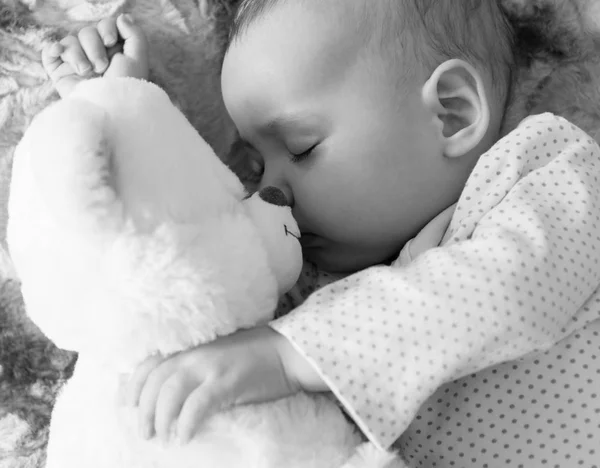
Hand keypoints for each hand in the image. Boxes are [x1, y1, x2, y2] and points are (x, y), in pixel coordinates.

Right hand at [41, 13, 148, 97]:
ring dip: (78, 55)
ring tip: (87, 73)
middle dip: (94, 47)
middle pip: (87, 32)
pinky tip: (59, 53)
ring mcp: (77, 63)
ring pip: (70, 41)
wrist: (108, 110)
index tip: (111, 42)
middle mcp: (94, 55)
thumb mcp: (137, 60)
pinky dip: (52, 49)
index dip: (106, 29)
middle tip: (101, 67)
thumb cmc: (125, 88)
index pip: (104, 26)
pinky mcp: (60, 72)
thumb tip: (121, 17)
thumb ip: (135, 35)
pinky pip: (49, 51)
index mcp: (113, 51)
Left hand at [125, 327, 326, 443]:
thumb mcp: (216, 355)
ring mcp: (211, 365)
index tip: (126, 405)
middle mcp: (195, 353)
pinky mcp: (227, 380)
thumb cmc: (253, 356)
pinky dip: (186, 422)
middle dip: (143, 410)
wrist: (286, 352)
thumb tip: (172, 390)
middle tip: (145, 433)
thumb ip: (194, 365)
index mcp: (190, 347)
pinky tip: (184, 438)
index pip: (149, 363)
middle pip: (155, 380)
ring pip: (169, 391)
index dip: (133, 385)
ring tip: (163, 438)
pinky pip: (198, 403)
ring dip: (160, 418)